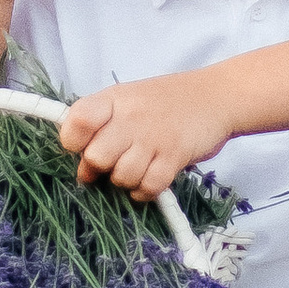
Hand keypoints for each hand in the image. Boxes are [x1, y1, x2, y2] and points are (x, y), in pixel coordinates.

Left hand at [61, 67, 238, 200]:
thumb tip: (83, 170)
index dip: (73, 141)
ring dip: (126, 180)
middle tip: (115, 161)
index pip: (77, 121)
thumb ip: (102, 127)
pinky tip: (150, 178)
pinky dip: (144, 191)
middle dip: (101, 168)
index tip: (82, 147)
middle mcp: (130, 117)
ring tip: (138, 167)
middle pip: (96, 157)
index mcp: (113, 99)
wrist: (216, 96)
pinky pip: (147, 187)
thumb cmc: (165, 101)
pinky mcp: (175, 156)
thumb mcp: (128, 101)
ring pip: (121, 176)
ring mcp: (153, 137)